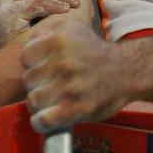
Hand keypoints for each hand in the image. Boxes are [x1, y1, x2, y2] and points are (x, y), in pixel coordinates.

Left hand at [20, 18, 128, 132]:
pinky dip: (40, 123)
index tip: (44, 69)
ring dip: (39, 104)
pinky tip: (46, 120)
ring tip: (50, 102)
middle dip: (37, 84)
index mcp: (59, 40)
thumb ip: (47, 31)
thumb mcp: (73, 28)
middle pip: (28, 80)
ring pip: (33, 100)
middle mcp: (62, 61)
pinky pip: (42, 120)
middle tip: (50, 86)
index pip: (26, 57)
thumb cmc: (94, 51)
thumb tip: (30, 43)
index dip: (33, 65)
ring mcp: (68, 87)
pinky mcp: (75, 109)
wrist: (126, 71)